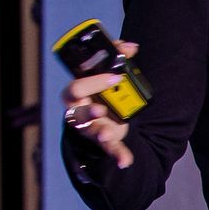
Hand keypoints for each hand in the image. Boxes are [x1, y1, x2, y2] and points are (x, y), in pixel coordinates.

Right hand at [61, 40, 138, 169]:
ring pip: (91, 131)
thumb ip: (117, 55)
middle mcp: (79, 111)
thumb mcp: (107, 70)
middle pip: (77, 112)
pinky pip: (109, 148)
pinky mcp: (103, 138)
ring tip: (107, 134)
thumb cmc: (101, 87)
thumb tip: (132, 47)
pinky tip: (125, 162)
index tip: (115, 77)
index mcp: (77, 91)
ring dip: (100, 133)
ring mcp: (90, 127)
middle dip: (88, 111)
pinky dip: (118, 155)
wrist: (103, 108)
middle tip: (100, 109)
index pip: (76, 86)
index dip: (93, 82)